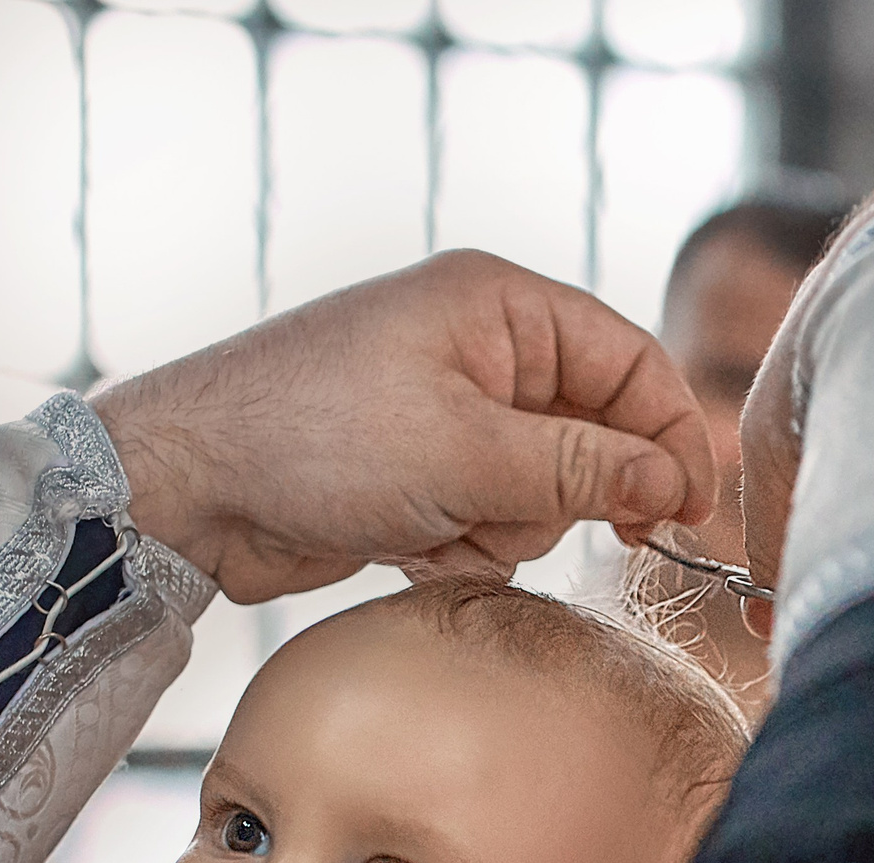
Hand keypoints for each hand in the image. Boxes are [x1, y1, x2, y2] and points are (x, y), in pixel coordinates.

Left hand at [92, 250, 714, 603]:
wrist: (189, 487)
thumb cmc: (317, 440)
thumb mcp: (468, 455)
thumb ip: (583, 469)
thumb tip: (673, 484)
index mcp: (499, 306)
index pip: (630, 362)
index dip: (667, 438)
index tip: (684, 515)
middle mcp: (478, 349)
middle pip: (588, 435)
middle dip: (553, 493)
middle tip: (504, 515)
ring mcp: (444, 414)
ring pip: (538, 491)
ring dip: (498, 528)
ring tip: (429, 526)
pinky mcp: (415, 473)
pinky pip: (484, 520)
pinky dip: (457, 545)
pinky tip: (400, 544)